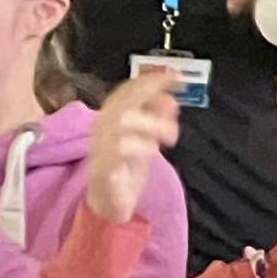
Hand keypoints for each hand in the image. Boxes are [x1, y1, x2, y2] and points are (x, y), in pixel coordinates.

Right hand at [87, 73, 182, 222]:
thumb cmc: (127, 168)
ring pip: (121, 120)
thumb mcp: (149, 140)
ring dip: (151, 122)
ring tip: (171, 136)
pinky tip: (153, 150)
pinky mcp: (104, 167)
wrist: (110, 203)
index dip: (151, 80)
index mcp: (112, 118)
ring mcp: (101, 146)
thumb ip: (158, 119)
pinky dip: (139, 146)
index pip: (128, 90)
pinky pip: (118, 150)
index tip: (176, 74)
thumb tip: (171, 98)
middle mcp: (103, 127)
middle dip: (150, 91)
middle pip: (122, 100)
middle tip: (176, 94)